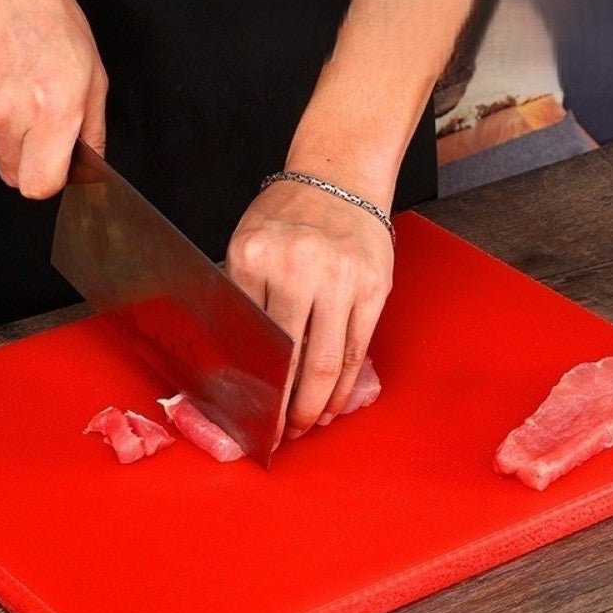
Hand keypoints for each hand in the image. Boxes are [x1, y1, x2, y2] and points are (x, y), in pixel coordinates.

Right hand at [0, 0, 106, 195]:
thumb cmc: (46, 16)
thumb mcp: (93, 73)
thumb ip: (92, 129)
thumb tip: (91, 165)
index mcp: (51, 111)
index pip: (41, 186)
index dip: (56, 180)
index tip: (64, 165)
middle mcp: (8, 116)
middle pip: (18, 178)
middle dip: (36, 163)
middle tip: (46, 127)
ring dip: (13, 144)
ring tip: (23, 98)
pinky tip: (1, 87)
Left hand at [226, 180, 393, 437]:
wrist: (340, 177)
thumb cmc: (288, 215)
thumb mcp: (249, 243)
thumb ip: (245, 295)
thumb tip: (240, 363)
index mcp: (254, 256)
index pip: (248, 338)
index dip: (249, 384)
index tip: (247, 414)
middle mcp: (297, 267)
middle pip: (287, 359)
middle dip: (283, 407)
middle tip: (279, 434)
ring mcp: (340, 279)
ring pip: (326, 362)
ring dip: (316, 405)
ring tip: (308, 426)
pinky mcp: (372, 288)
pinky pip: (357, 350)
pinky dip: (344, 384)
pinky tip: (335, 402)